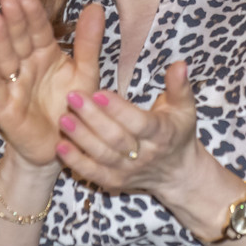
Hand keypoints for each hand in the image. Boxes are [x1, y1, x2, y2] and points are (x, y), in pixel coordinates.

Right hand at [0, 0, 103, 166]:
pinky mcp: (5, 107)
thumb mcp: (86, 73)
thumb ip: (89, 42)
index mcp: (46, 54)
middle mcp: (27, 65)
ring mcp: (14, 84)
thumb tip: (96, 6)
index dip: (33, 15)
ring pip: (5, 58)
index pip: (38, 30)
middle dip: (14, 21)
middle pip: (19, 40)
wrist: (63, 145)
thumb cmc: (73, 107)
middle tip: (8, 0)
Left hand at [55, 61, 201, 198]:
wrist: (177, 173)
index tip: (99, 92)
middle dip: (93, 118)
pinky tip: (60, 146)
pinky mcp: (115, 181)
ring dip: (81, 138)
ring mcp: (128, 171)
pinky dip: (76, 162)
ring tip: (63, 118)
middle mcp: (145, 155)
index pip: (139, 123)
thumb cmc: (177, 133)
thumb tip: (180, 64)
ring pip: (102, 156)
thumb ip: (179, 86)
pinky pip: (93, 174)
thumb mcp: (185, 108)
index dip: (119, 110)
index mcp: (162, 134)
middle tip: (73, 97)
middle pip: (116, 139)